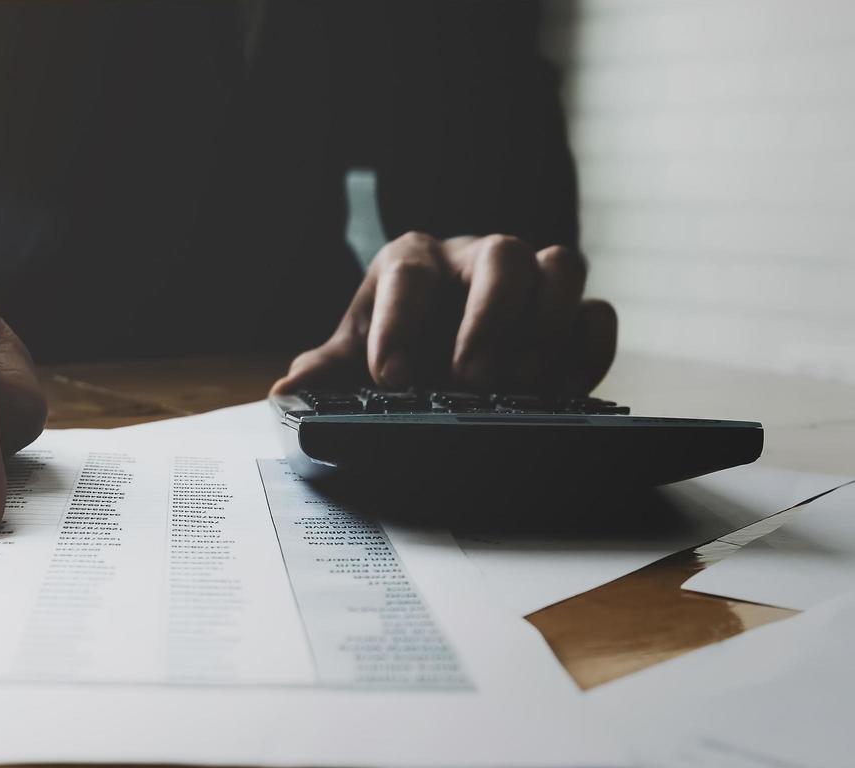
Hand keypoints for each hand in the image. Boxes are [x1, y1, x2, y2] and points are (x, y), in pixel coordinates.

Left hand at [273, 233, 616, 394]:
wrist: (434, 360)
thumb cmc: (389, 349)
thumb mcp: (350, 361)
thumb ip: (323, 374)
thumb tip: (286, 393)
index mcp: (412, 263)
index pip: (409, 275)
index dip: (400, 325)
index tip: (389, 381)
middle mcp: (475, 259)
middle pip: (504, 255)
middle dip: (490, 318)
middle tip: (470, 380)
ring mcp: (532, 281)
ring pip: (564, 266)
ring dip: (549, 326)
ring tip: (524, 386)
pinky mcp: (572, 314)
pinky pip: (599, 314)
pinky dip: (587, 350)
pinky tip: (564, 392)